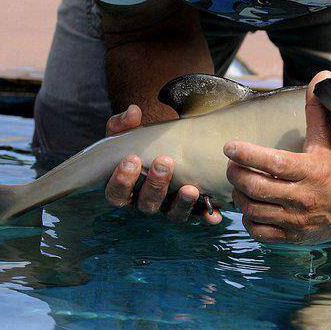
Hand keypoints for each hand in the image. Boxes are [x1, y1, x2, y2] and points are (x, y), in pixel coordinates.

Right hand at [104, 105, 221, 223]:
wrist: (166, 149)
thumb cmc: (142, 144)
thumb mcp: (128, 134)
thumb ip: (125, 124)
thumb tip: (133, 112)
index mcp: (126, 187)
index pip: (116, 193)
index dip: (122, 180)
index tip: (132, 159)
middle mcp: (145, 201)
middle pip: (146, 203)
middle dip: (155, 184)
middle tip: (165, 162)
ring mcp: (167, 207)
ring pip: (171, 214)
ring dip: (181, 203)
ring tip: (190, 189)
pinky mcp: (189, 209)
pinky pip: (197, 217)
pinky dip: (205, 216)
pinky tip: (213, 214)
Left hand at [225, 71, 330, 243]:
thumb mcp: (329, 138)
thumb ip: (318, 108)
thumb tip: (322, 76)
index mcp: (310, 170)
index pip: (272, 162)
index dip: (246, 154)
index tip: (229, 147)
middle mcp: (303, 197)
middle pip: (256, 187)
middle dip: (236, 175)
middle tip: (231, 165)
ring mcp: (297, 220)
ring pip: (254, 210)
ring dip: (239, 196)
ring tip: (239, 184)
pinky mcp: (294, 237)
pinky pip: (260, 233)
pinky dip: (248, 220)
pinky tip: (251, 207)